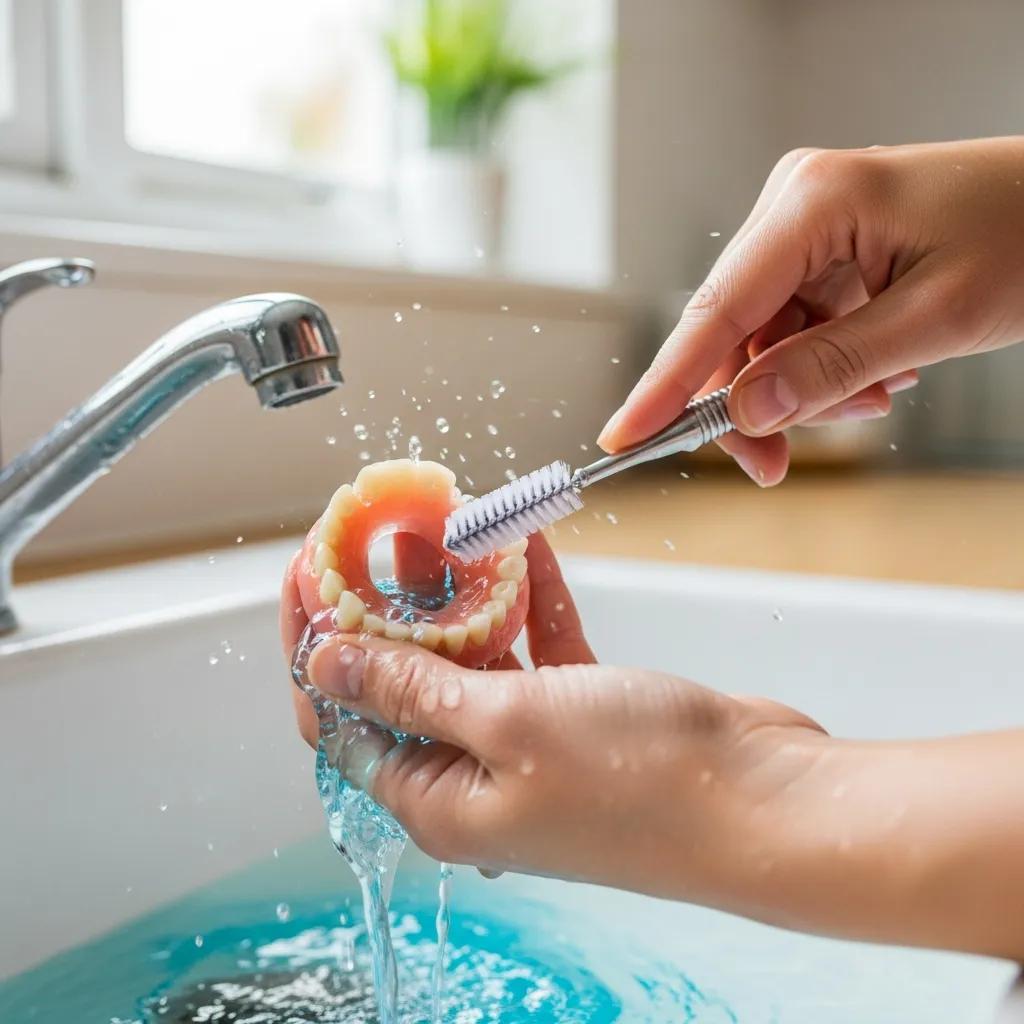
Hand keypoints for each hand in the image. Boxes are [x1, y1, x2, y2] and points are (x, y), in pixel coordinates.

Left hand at [282, 534, 1023, 959]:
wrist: (764, 799)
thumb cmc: (639, 780)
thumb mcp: (506, 722)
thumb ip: (410, 692)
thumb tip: (324, 665)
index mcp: (438, 802)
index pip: (343, 717)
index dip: (317, 645)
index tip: (311, 571)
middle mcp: (478, 778)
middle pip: (407, 681)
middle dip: (391, 605)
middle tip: (383, 532)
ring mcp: (534, 745)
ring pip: (476, 658)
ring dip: (465, 596)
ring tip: (448, 527)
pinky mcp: (585, 716)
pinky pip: (541, 649)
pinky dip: (533, 601)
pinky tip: (529, 546)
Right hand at [598, 136, 1023, 484]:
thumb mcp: (935, 318)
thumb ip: (832, 367)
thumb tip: (747, 410)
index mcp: (813, 203)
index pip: (716, 310)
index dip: (667, 385)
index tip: (624, 436)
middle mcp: (794, 207)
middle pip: (732, 333)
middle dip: (756, 402)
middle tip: (776, 465)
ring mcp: (807, 228)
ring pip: (763, 340)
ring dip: (804, 389)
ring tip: (875, 397)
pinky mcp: (824, 251)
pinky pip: (795, 329)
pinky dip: (823, 369)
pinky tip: (876, 376)